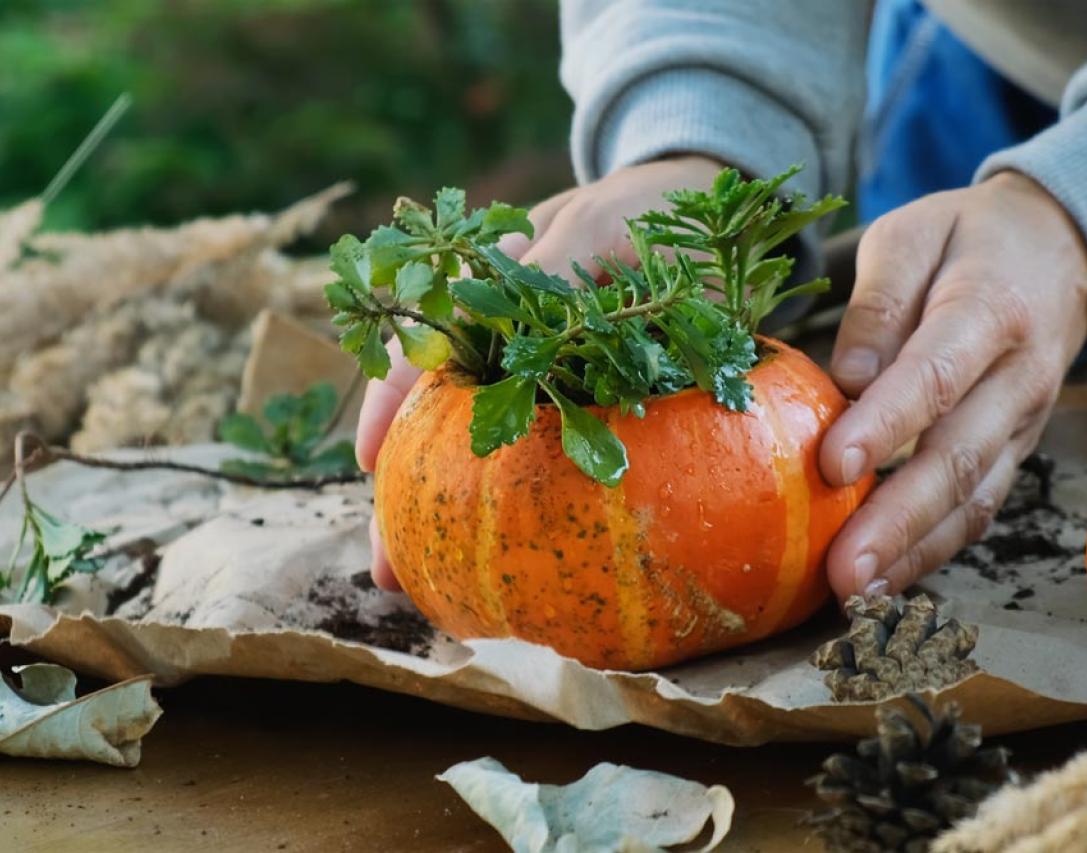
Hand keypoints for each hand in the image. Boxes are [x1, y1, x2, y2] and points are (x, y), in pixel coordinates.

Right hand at [360, 154, 725, 589]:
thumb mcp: (597, 225)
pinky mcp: (597, 407)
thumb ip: (548, 271)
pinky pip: (562, 462)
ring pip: (491, 454)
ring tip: (434, 586)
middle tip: (388, 566)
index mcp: (489, 288)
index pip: (421, 348)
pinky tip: (526, 557)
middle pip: (442, 421)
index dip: (390, 406)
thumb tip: (500, 341)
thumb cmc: (648, 209)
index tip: (370, 463)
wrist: (716, 213)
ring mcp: (551, 379)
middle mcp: (507, 341)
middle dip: (410, 491)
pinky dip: (538, 507)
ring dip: (461, 514)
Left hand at [821, 172, 1086, 598]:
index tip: (833, 466)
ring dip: (914, 551)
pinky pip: (979, 509)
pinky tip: (886, 582)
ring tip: (855, 594)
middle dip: (897, 520)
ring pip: (973, 498)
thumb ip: (878, 303)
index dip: (886, 424)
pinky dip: (935, 551)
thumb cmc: (965, 242)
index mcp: (989, 309)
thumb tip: (846, 381)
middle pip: (958, 456)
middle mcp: (1018, 377)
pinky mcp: (1015, 452)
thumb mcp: (912, 237)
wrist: (1060, 251)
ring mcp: (1023, 423)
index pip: (936, 374)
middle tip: (842, 569)